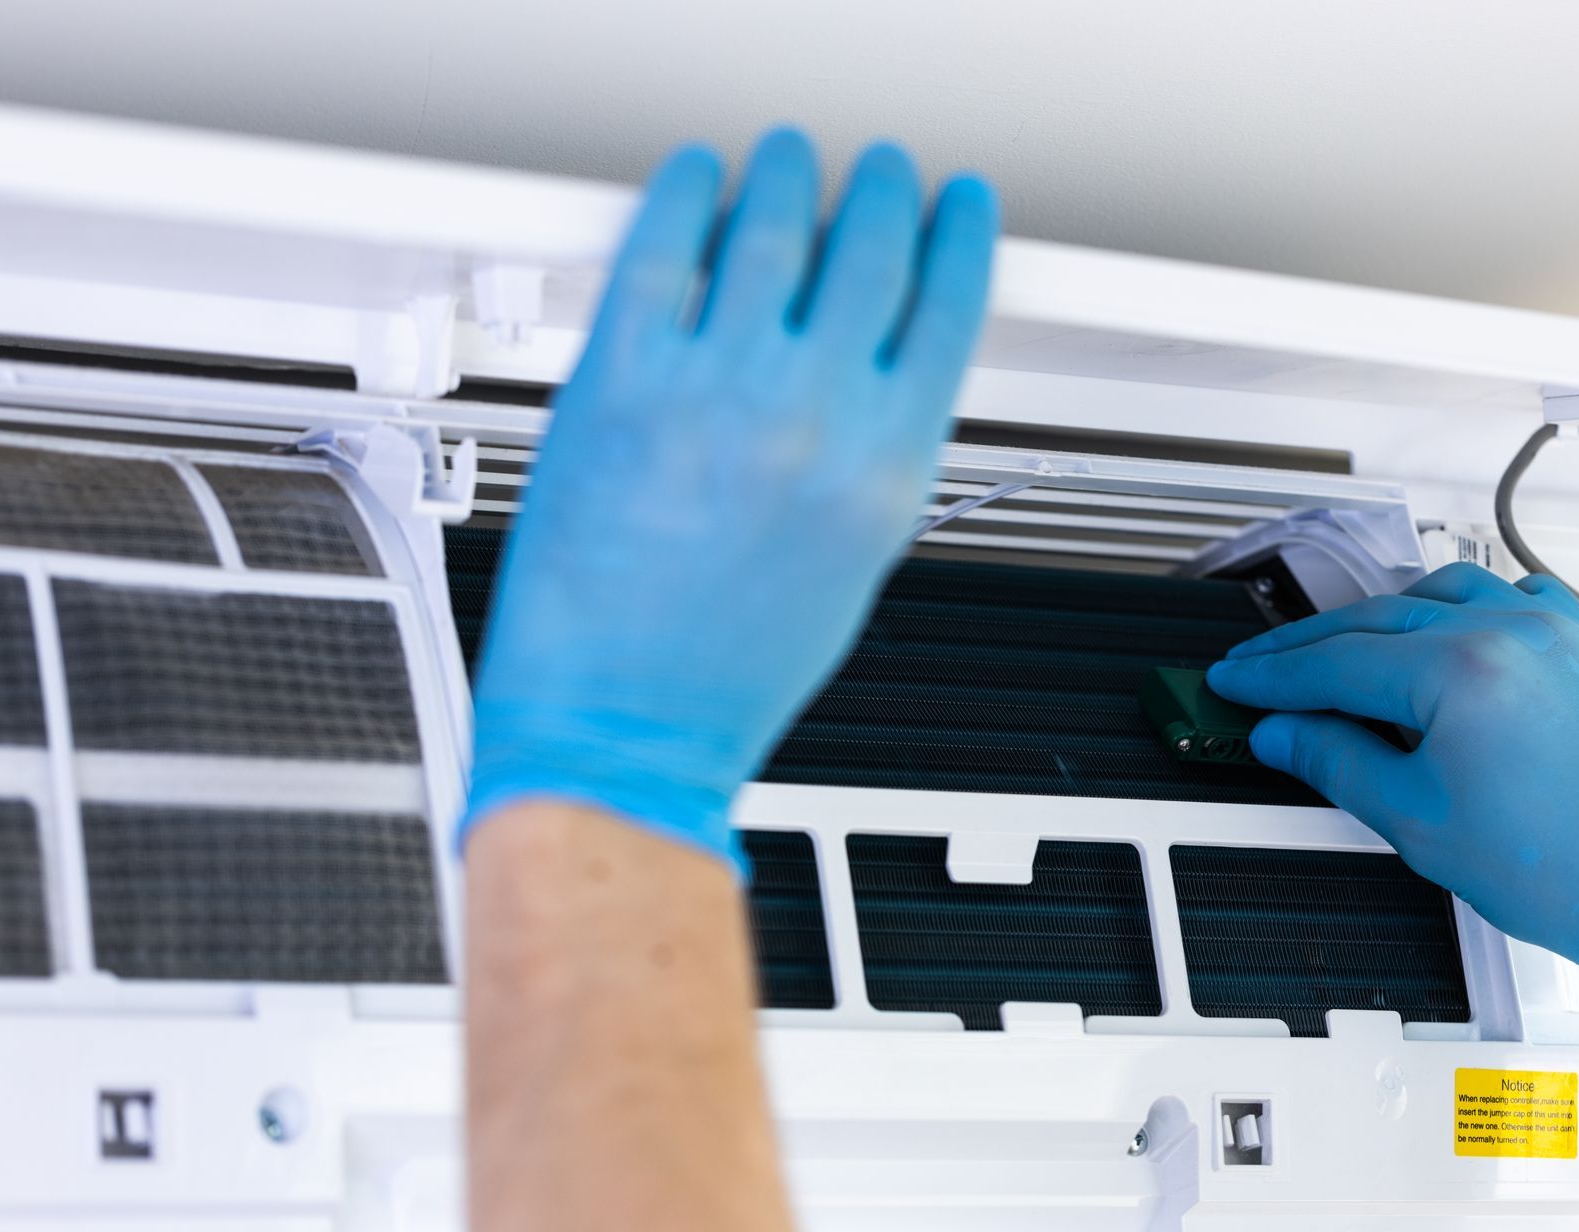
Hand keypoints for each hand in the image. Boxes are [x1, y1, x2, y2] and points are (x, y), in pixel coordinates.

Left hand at [466, 130, 997, 872]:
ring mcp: (715, 391)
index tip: (956, 205)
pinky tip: (696, 179)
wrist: (624, 723)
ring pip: (770, 231)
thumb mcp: (853, 558)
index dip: (959, 237)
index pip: (948, 308)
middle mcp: (811, 418)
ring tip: (787, 160)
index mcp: (884, 468)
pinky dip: (684, 196)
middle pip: (869, 251)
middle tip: (874, 171)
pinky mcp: (619, 382)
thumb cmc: (729, 666)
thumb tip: (880, 357)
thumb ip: (876, 447)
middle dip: (880, 192)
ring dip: (787, 176)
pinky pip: (661, 252)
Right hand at [1207, 562, 1578, 1082]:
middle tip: (1265, 671)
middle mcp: (1512, 634)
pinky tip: (1448, 634)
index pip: (1333, 662)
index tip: (1235, 682)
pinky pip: (1516, 598)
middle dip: (1310, 646)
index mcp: (1461, 671)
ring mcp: (1560, 635)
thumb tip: (1284, 733)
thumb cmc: (1568, 872)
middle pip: (1377, 619)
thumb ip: (1336, 762)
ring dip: (1383, 617)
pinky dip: (1467, 609)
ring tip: (1344, 650)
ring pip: (1444, 593)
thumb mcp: (1417, 820)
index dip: (1270, 675)